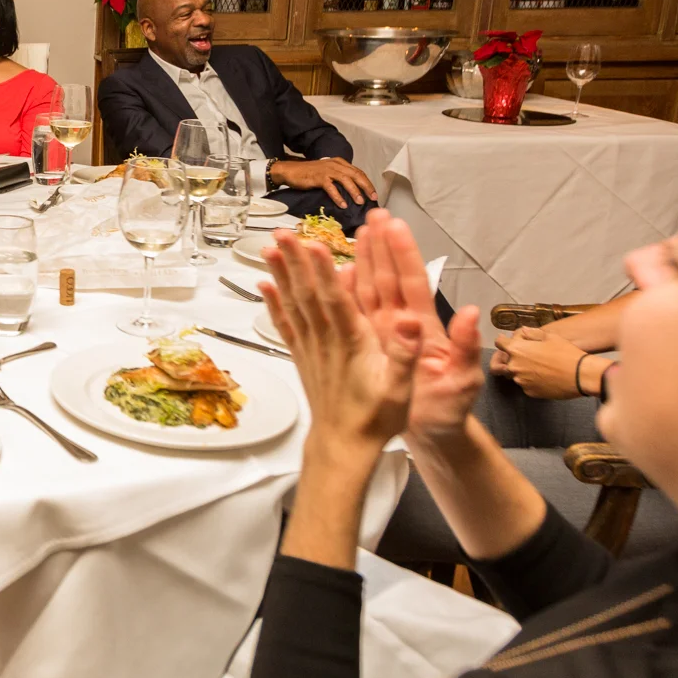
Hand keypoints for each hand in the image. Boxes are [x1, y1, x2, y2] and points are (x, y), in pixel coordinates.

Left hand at [263, 227, 420, 463]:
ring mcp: (310, 346)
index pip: (334, 300)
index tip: (313, 243)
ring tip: (269, 245)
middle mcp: (326, 340)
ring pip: (293, 303)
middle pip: (307, 294)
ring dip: (280, 273)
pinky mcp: (302, 355)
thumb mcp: (401, 389)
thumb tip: (412, 322)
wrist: (344, 446)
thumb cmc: (376, 418)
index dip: (322, 271)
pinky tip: (264, 283)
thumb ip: (405, 354)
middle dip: (295, 260)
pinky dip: (273, 302)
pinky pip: (285, 323)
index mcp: (352, 343)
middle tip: (282, 231)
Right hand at [268, 156, 375, 208]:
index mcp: (339, 163)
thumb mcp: (327, 173)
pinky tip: (343, 204)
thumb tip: (351, 191)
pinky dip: (338, 196)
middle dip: (366, 187)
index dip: (367, 183)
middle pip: (355, 174)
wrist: (290, 171)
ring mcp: (327, 170)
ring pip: (346, 179)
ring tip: (359, 202)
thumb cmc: (308, 174)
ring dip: (354, 191)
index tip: (374, 194)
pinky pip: (331, 187)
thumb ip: (339, 178)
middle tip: (373, 198)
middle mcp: (335, 164)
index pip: (358, 172)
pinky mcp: (319, 177)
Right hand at [351, 210, 483, 445]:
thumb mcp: (464, 380)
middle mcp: (400, 324)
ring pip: (366, 291)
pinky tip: (327, 278)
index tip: (393, 226)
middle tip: (371, 216)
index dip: (403, 254)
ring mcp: (382, 335)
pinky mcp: (367, 348)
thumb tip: (474, 314)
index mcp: (422, 328)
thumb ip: (467, 347)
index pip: (411, 283)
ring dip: (358, 262)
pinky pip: (349, 317)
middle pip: (386, 278)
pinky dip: (337, 296)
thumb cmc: (450, 409)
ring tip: (350, 235)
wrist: (432, 434)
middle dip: (379, 246)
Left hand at [491, 326, 598, 399]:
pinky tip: (545, 376)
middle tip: (532, 354)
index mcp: (516, 350)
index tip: (510, 341)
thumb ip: (531, 333)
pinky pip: (526, 384)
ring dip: (524, 369)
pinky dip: (532, 380)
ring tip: (541, 366)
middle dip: (516, 356)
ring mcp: (521, 381)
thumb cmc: (566, 353)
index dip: (505, 340)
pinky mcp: (529, 392)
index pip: (499, 343)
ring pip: (516, 373)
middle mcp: (514, 366)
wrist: (580, 375)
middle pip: (508, 359)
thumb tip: (522, 331)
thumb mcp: (549, 336)